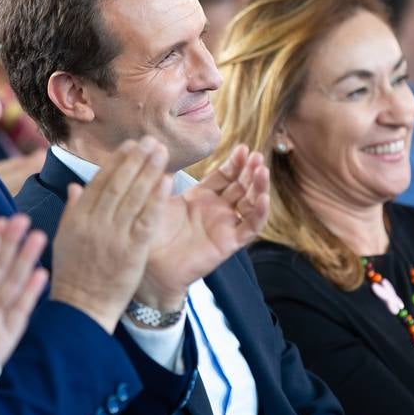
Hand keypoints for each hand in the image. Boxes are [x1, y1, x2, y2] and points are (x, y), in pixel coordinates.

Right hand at [49, 138, 169, 330]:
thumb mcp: (64, 239)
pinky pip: (146, 219)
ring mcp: (113, 236)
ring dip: (149, 171)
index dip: (116, 161)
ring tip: (161, 152)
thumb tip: (76, 186)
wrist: (82, 307)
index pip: (99, 181)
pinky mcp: (131, 251)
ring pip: (134, 196)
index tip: (130, 145)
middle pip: (118, 183)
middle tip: (151, 141)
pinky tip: (167, 181)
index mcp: (78, 217)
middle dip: (136, 159)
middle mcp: (95, 222)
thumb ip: (72, 210)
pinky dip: (156, 199)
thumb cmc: (73, 274)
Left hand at [136, 144, 269, 308]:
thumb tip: (159, 151)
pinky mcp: (229, 243)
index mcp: (201, 197)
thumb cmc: (150, 233)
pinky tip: (263, 198)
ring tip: (262, 171)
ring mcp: (225, 226)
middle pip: (241, 186)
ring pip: (250, 204)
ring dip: (259, 187)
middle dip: (250, 170)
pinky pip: (249, 228)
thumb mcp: (158, 199)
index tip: (243, 148)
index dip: (236, 163)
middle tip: (256, 156)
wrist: (150, 266)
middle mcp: (217, 210)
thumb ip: (163, 179)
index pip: (225, 175)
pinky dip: (259, 213)